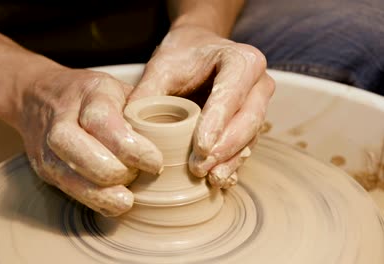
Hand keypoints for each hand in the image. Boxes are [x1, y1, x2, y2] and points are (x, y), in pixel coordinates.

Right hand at [17, 67, 162, 215]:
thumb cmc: (89, 95)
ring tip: (127, 199)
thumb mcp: (119, 90)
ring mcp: (46, 145)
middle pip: (82, 152)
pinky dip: (92, 200)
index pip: (104, 123)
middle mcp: (61, 118)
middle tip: (140, 176)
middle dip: (116, 173)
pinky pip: (67, 189)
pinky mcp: (43, 167)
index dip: (132, 148)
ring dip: (102, 194)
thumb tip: (174, 140)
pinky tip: (112, 201)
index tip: (155, 163)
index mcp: (88, 93)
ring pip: (69, 176)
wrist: (38, 96)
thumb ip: (142, 112)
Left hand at [130, 25, 274, 187]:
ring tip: (210, 179)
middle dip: (224, 148)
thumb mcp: (160, 68)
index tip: (200, 147)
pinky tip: (218, 180)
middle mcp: (258, 83)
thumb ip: (147, 94)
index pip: (232, 92)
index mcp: (241, 60)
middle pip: (248, 119)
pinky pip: (246, 146)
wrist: (199, 50)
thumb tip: (130, 129)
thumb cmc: (182, 56)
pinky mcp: (252, 124)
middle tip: (199, 168)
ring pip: (250, 137)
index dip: (217, 121)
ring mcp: (259, 105)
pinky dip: (232, 164)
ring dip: (230, 161)